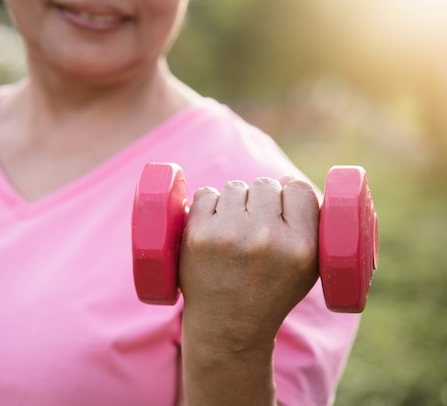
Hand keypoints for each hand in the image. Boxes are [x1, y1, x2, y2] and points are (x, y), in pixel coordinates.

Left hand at [179, 177, 319, 352]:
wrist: (227, 326)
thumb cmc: (270, 292)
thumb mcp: (308, 268)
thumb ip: (308, 224)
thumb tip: (285, 179)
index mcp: (301, 246)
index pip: (298, 188)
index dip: (289, 195)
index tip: (281, 210)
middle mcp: (266, 238)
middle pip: (265, 184)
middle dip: (260, 200)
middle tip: (254, 226)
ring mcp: (229, 234)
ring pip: (235, 187)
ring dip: (234, 202)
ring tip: (234, 230)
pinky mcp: (197, 234)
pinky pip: (206, 194)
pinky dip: (208, 206)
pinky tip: (213, 227)